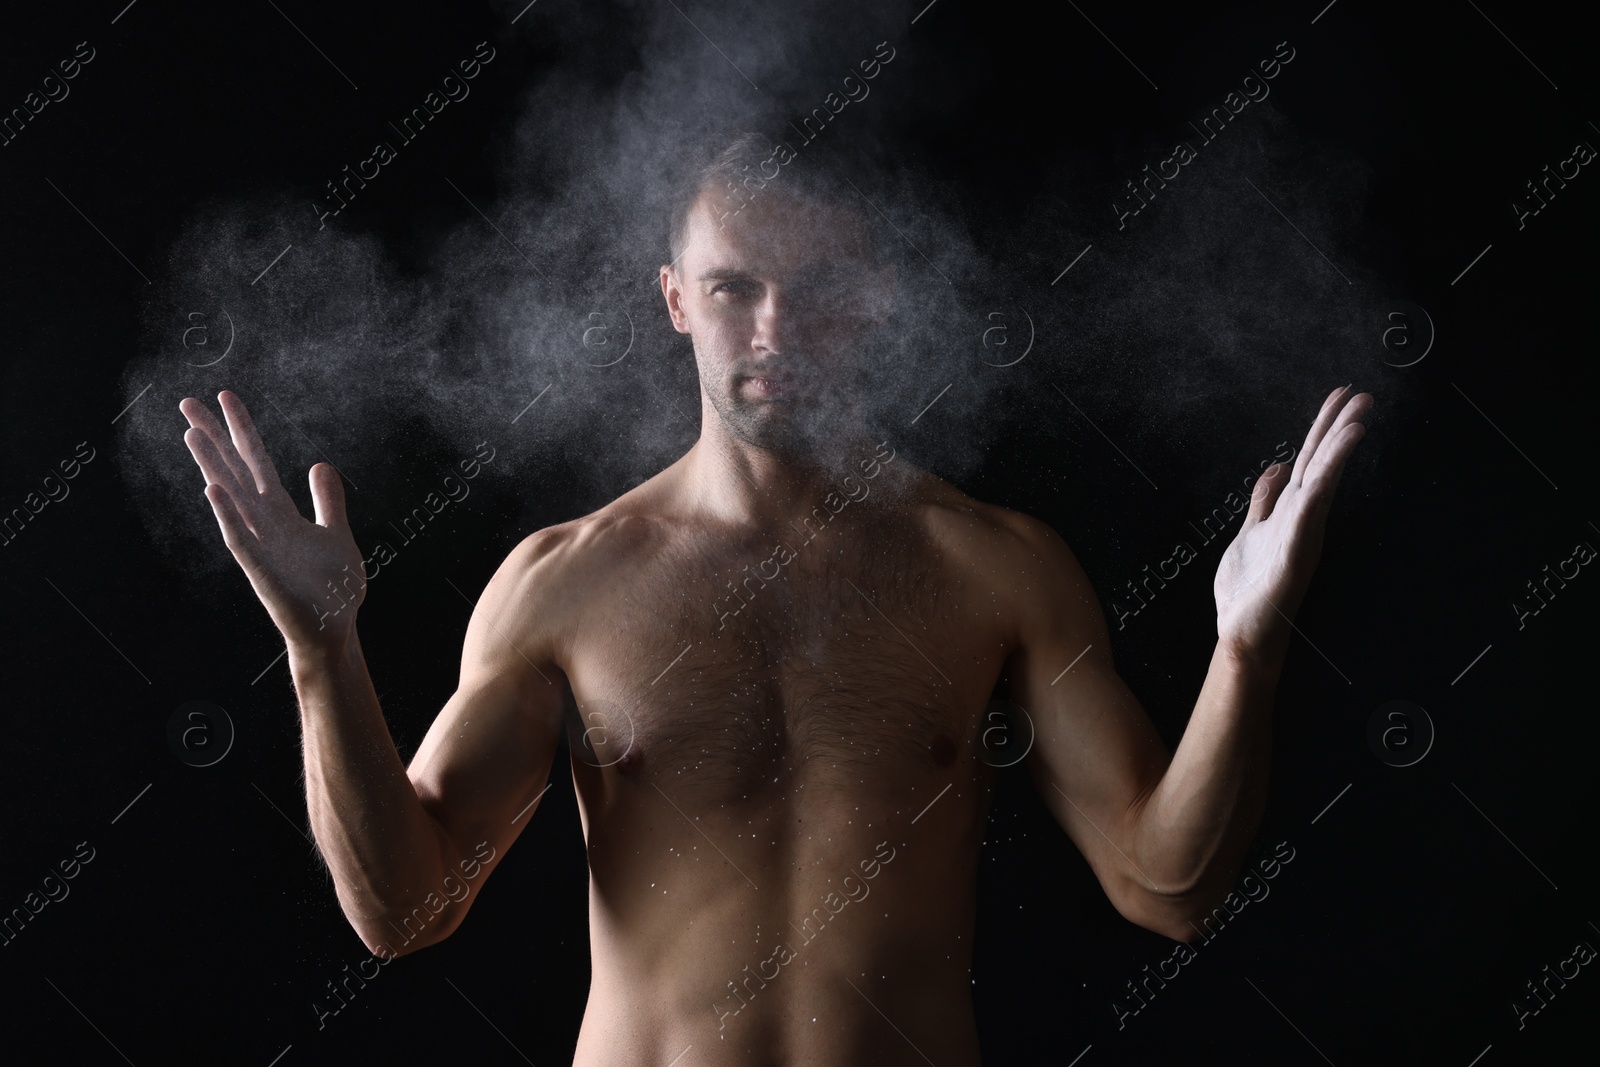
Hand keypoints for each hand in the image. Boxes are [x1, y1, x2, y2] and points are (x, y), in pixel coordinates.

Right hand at [180, 390, 365, 652]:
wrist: (332, 630)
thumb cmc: (330, 588)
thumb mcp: (336, 534)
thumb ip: (328, 500)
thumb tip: (321, 464)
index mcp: (280, 513)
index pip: (257, 463)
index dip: (242, 430)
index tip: (225, 397)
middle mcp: (264, 524)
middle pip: (234, 472)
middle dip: (212, 438)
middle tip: (187, 403)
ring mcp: (259, 547)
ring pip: (230, 500)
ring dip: (212, 467)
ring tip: (191, 434)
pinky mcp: (262, 573)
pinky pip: (240, 540)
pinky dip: (227, 516)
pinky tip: (213, 490)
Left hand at [1213, 385, 1370, 662]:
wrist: (1244, 633)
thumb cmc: (1250, 589)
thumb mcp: (1252, 531)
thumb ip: (1265, 500)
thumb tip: (1278, 465)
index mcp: (1290, 510)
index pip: (1309, 459)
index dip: (1323, 427)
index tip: (1340, 395)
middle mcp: (1301, 517)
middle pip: (1320, 463)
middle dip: (1338, 427)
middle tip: (1361, 394)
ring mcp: (1301, 533)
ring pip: (1321, 482)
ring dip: (1337, 450)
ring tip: (1357, 419)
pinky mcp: (1295, 550)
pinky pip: (1309, 510)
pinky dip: (1321, 483)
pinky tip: (1331, 463)